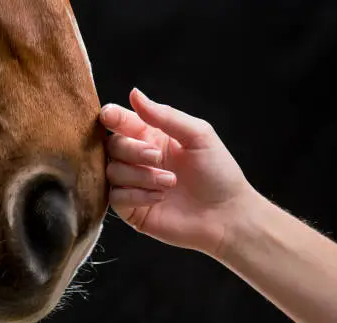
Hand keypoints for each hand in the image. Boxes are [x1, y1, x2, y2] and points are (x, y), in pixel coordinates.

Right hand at [100, 88, 255, 255]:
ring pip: (113, 171)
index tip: (110, 117)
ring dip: (140, 175)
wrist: (227, 214)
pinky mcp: (133, 210)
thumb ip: (165, 116)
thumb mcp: (198, 135)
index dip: (112, 117)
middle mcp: (140, 159)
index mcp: (153, 137)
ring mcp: (135, 185)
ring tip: (170, 182)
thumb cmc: (218, 173)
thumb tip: (134, 93)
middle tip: (157, 157)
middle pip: (112, 145)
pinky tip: (160, 197)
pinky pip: (116, 197)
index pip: (121, 122)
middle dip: (132, 149)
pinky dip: (136, 195)